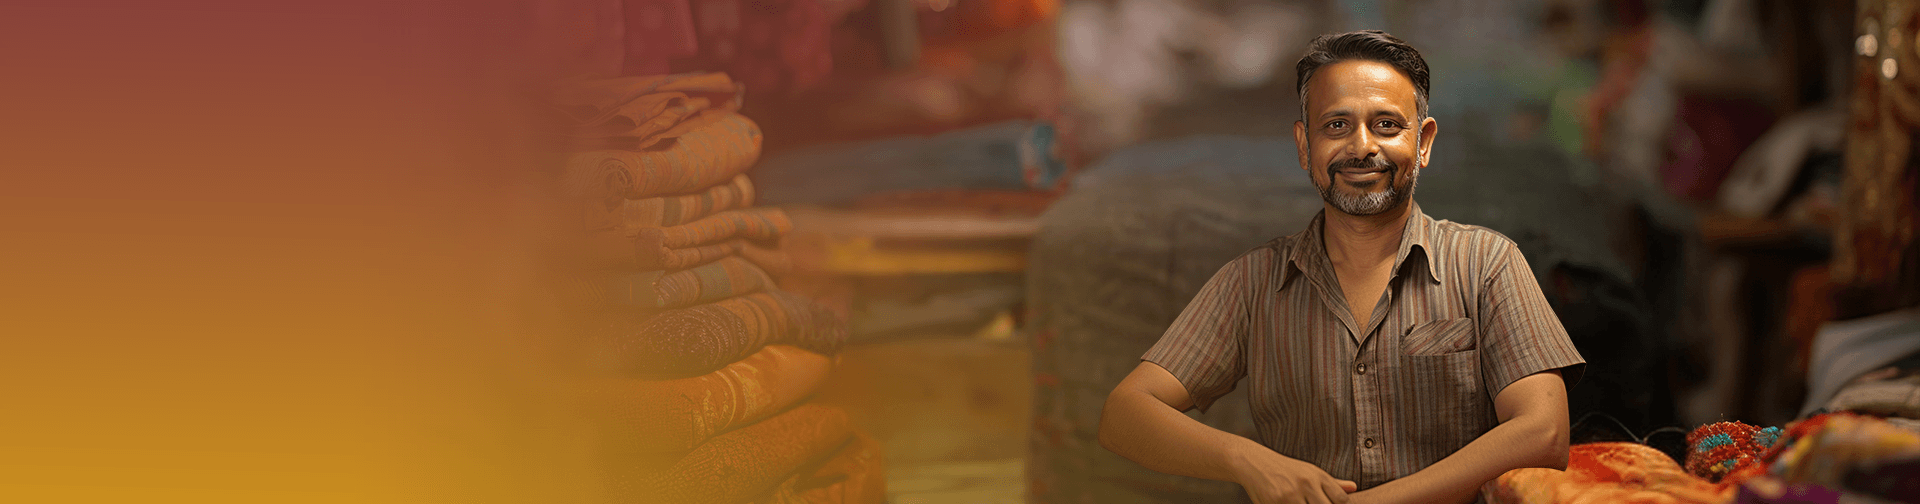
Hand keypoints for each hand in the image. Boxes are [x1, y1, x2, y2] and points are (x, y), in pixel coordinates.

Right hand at [1228, 447, 1357, 503]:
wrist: (1254, 463)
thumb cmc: (1285, 469)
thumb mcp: (1309, 471)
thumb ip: (1332, 483)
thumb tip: (1354, 488)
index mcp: (1317, 476)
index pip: (1341, 500)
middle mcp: (1306, 484)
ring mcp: (1291, 495)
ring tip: (1300, 502)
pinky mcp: (1276, 503)